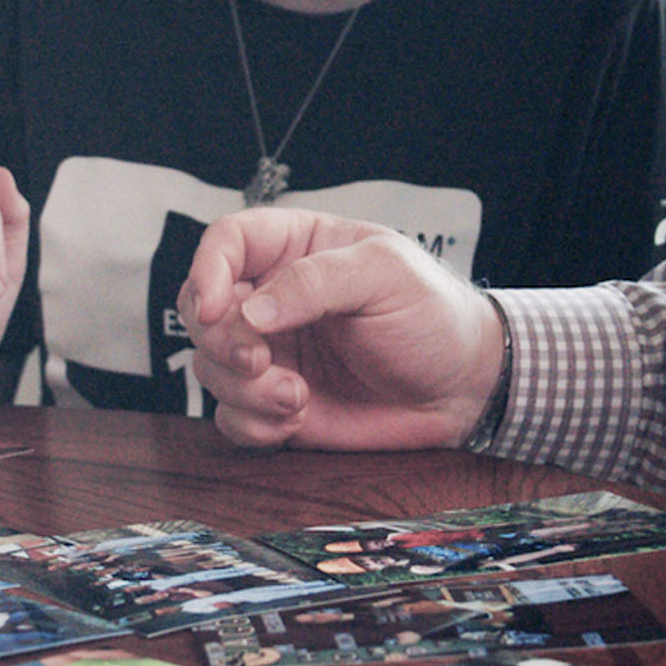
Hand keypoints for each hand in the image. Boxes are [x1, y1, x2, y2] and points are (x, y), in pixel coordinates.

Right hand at [180, 210, 502, 449]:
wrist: (464, 388)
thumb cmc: (434, 315)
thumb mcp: (384, 275)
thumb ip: (314, 282)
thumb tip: (250, 312)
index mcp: (297, 249)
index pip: (226, 242)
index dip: (207, 270)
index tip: (216, 307)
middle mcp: (273, 300)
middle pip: (201, 310)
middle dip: (221, 341)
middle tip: (259, 360)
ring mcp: (273, 354)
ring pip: (210, 367)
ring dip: (243, 389)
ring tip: (296, 396)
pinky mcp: (276, 404)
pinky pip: (231, 417)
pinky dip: (252, 423)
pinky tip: (295, 416)